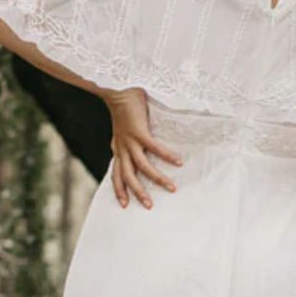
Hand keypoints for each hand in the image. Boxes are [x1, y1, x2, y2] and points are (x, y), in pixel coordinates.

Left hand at [106, 88, 182, 209]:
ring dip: (157, 179)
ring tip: (171, 188)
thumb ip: (130, 141)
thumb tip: (141, 148)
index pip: (116, 175)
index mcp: (118, 149)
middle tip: (150, 205)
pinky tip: (179, 162)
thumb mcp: (124, 130)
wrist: (118, 90)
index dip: (119, 190)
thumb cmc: (125, 108)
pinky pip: (155, 148)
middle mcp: (122, 148)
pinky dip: (167, 156)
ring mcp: (130, 141)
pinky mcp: (139, 132)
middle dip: (138, 193)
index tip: (124, 205)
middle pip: (128, 177)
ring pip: (142, 167)